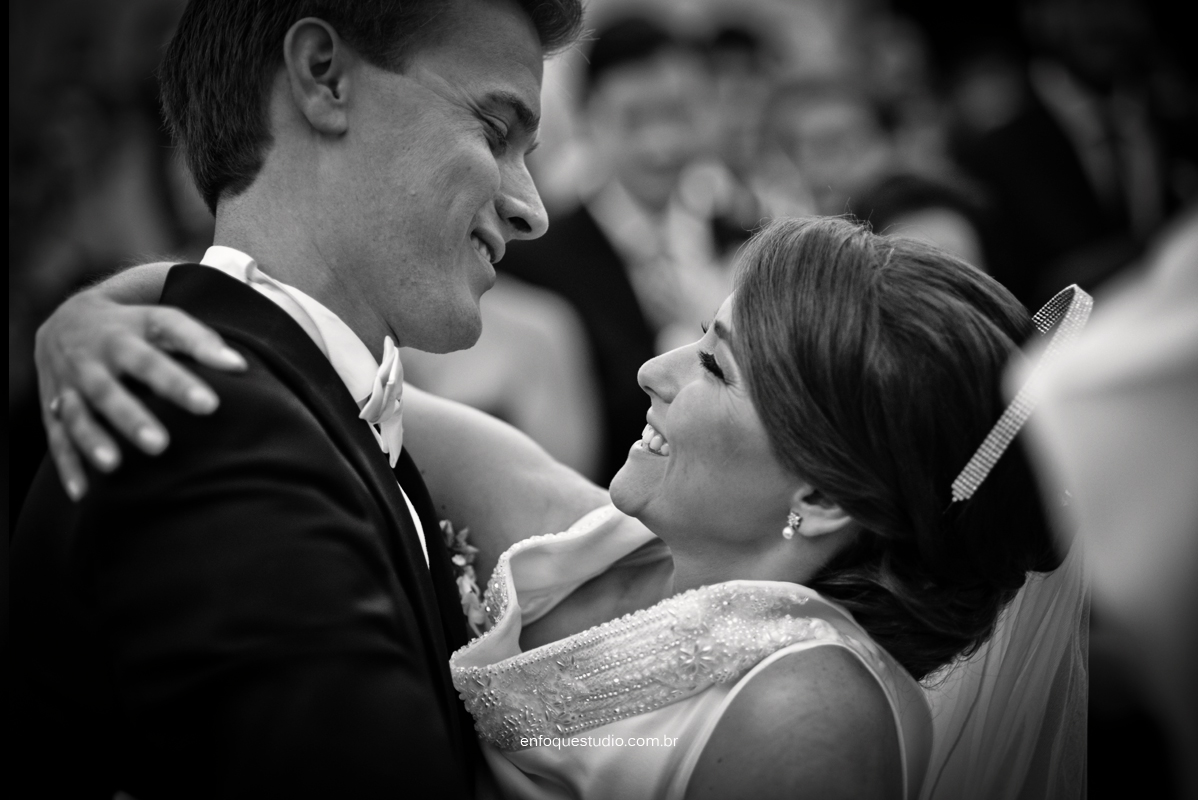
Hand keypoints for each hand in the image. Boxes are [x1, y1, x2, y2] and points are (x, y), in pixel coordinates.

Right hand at [36, 291, 246, 499]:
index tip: (210, 405)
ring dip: (93, 441)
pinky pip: (57, 440)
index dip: (179, 381)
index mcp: (122, 338)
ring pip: (77, 416)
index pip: (152, 358)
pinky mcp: (52, 410)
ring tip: (115, 466)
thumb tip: (239, 365)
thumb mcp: (160, 321)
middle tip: (161, 445)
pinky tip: (84, 493)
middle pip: (108, 390)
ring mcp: (68, 387)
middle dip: (132, 418)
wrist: (63, 320)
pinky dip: (68, 466)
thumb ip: (199, 340)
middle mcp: (91, 362)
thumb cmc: (131, 326)